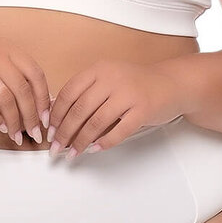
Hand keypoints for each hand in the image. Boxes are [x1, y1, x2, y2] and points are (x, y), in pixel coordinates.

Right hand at [0, 35, 50, 145]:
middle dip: (32, 115)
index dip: (43, 98)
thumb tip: (38, 102)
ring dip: (15, 121)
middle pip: (23, 89)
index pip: (35, 74)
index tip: (46, 117)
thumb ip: (12, 75)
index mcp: (5, 48)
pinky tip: (0, 127)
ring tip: (17, 134)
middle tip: (35, 132)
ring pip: (6, 99)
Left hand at [47, 59, 184, 158]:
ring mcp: (128, 94)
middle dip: (64, 132)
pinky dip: (103, 143)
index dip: (56, 114)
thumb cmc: (136, 84)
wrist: (172, 83)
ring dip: (80, 141)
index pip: (69, 93)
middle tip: (56, 147)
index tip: (49, 130)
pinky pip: (118, 131)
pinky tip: (94, 149)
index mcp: (99, 69)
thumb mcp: (109, 78)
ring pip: (96, 123)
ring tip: (72, 153)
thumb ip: (87, 91)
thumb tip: (58, 116)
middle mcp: (112, 79)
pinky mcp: (143, 110)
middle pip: (79, 110)